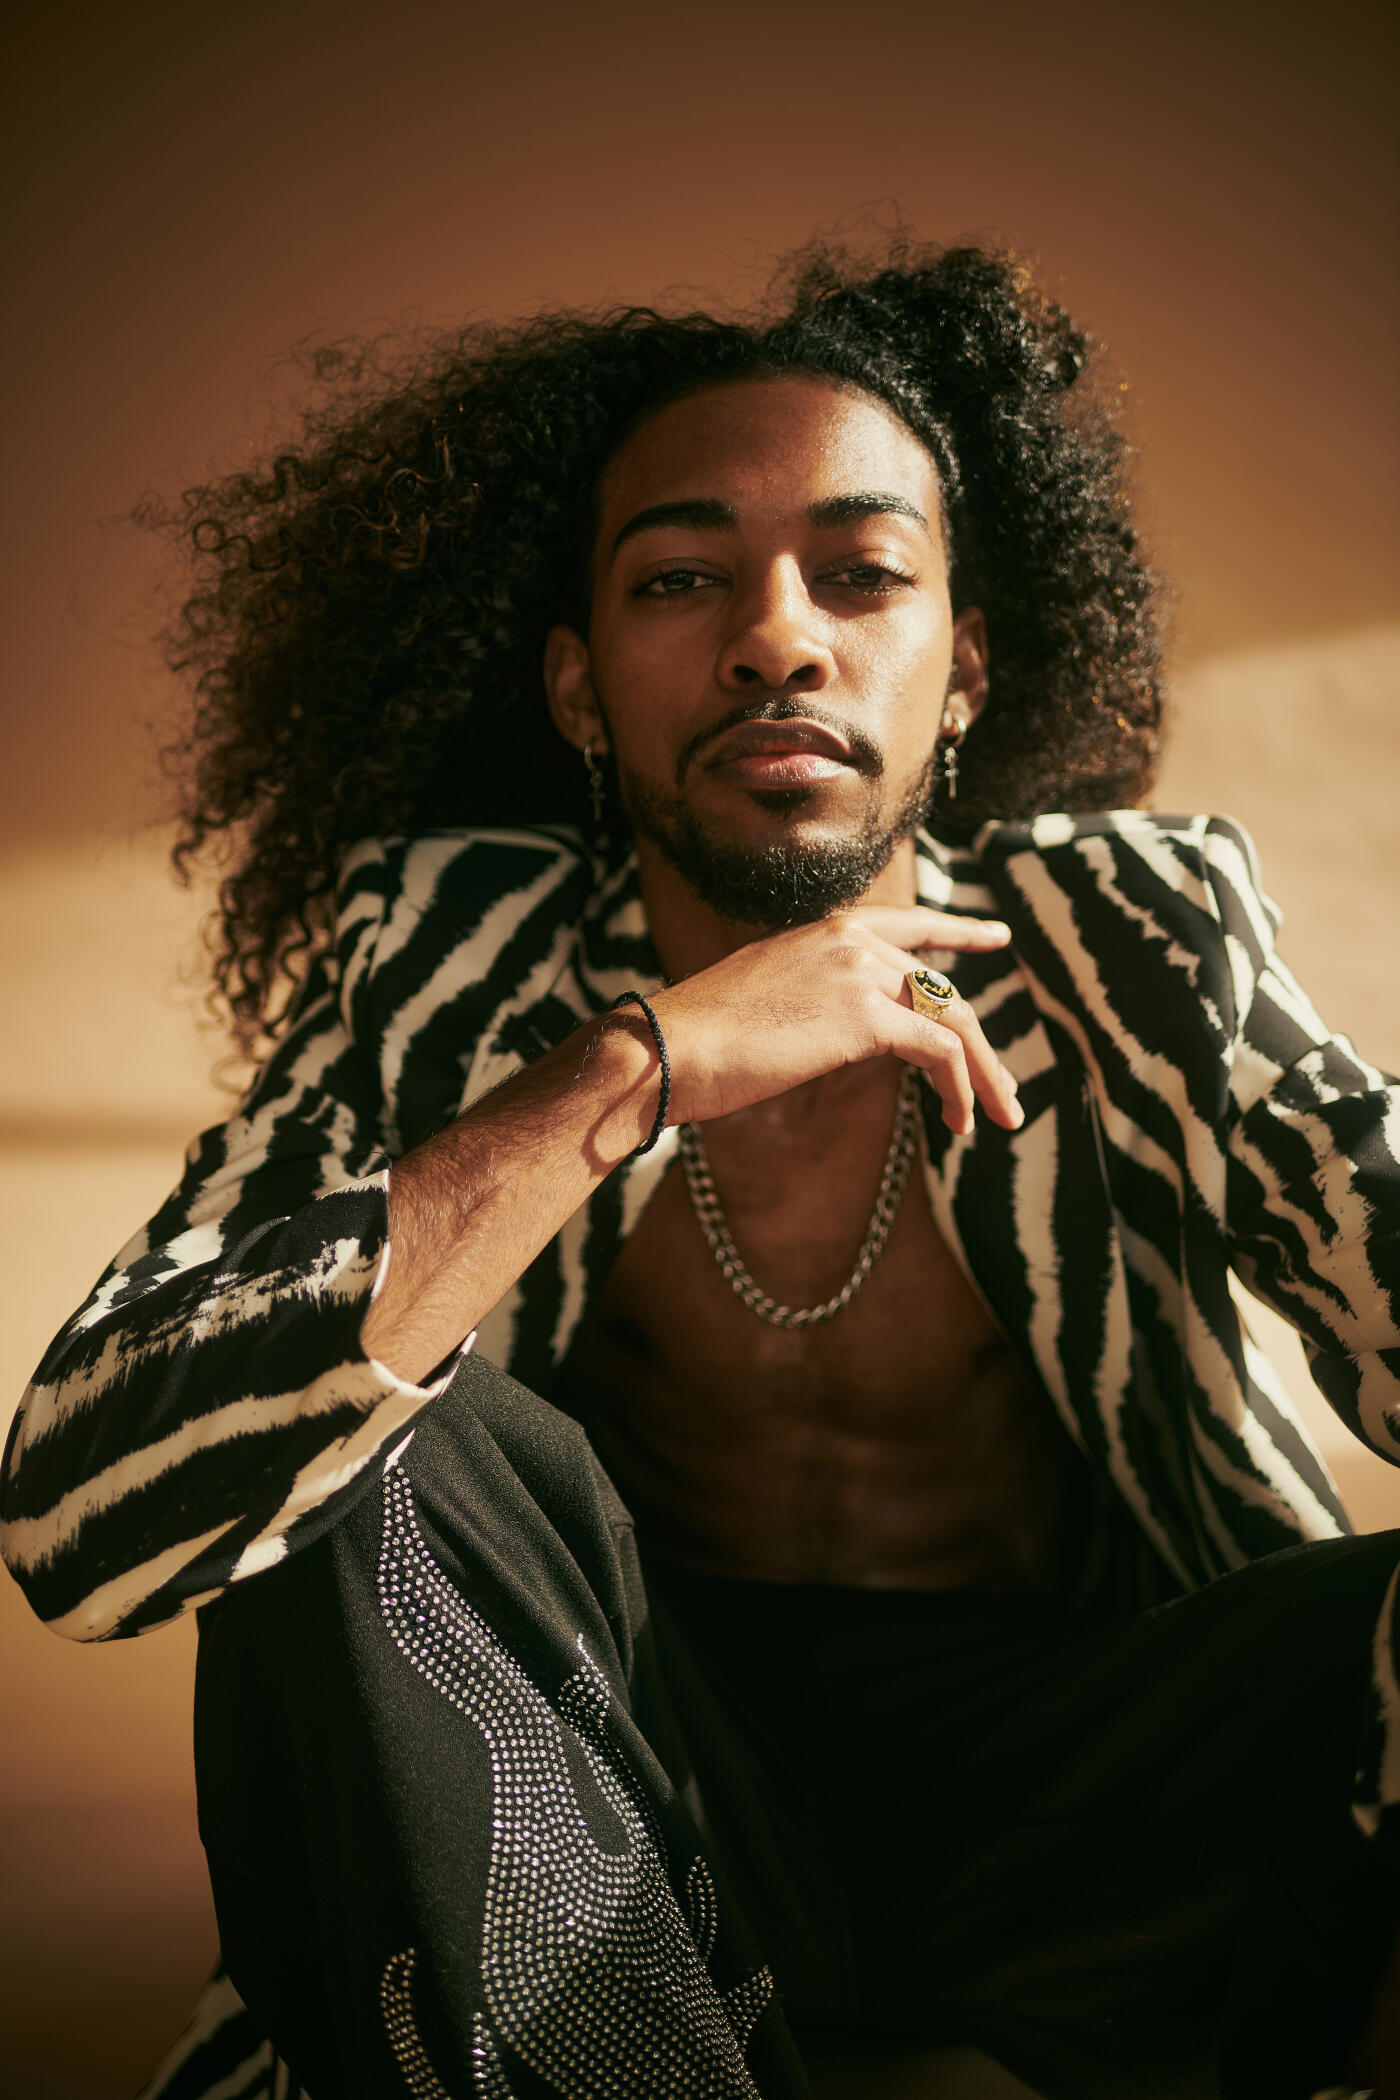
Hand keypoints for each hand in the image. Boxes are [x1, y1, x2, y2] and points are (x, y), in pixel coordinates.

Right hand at [648, 907, 1022, 1134]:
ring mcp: (859, 972)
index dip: (959, 933)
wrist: (668, 1049)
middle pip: (941, 988)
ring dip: (983, 1073)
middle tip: (1005, 1090)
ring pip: (952, 1018)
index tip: (997, 938)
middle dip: (980, 1044)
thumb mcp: (766, 999)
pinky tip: (960, 1121)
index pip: (909, 924)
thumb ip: (815, 998)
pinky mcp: (865, 1017)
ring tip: (1000, 1115)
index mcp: (824, 931)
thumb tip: (843, 1028)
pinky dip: (960, 1088)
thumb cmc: (700, 1040)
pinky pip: (939, 1051)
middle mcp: (849, 940)